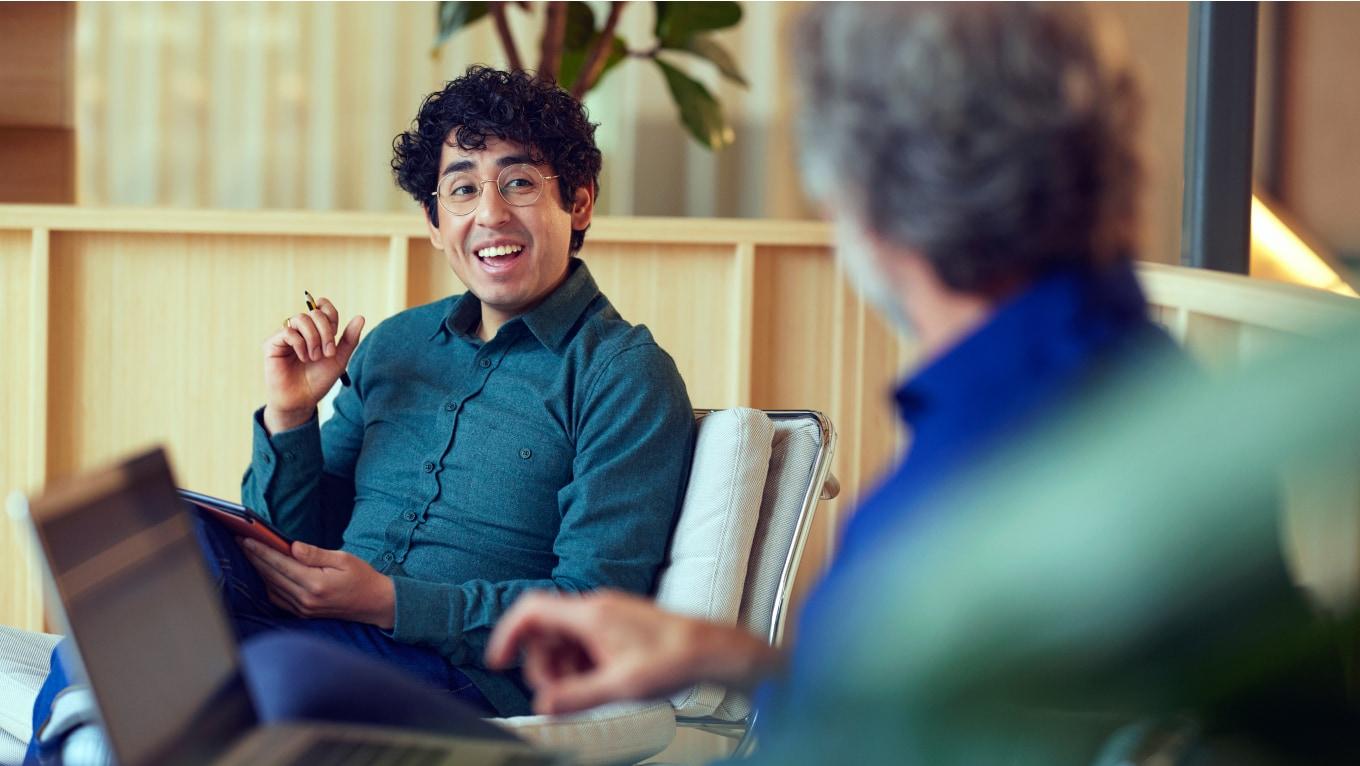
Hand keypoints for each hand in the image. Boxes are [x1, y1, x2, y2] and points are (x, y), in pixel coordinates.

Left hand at [240, 538, 394, 628]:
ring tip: (249, 553)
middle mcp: (306, 599)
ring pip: (271, 587)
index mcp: (315, 584)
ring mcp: (303, 609)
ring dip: (258, 570)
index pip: (280, 564)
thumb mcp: (343, 559)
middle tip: (240, 541)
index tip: (246, 538)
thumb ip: (315, 554)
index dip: (261, 550)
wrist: (375, 604)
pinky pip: (278, 598)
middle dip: (254, 557)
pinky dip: (268, 584)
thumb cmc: (362, 577)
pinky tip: (263, 572)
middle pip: (271, 575)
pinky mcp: (303, 613)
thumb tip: (292, 546)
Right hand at [264, 296, 363, 432]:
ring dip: (313, 339)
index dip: (331, 315)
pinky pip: (288, 332)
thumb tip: (361, 317)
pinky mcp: (272, 344)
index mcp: (317, 331)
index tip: (335, 332)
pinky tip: (303, 358)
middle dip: (325, 332)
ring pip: (300, 319)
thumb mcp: (339, 359)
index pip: (323, 308)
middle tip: (327, 353)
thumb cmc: (319, 380)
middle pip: (314, 313)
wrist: (302, 400)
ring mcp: (286, 336)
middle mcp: (300, 330)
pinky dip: (300, 344)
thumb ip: (349, 339)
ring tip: (314, 357)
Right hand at [485, 590, 780, 714]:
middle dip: (542, 664)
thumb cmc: (673, 660)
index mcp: (590, 614)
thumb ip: (576, 696)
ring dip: (563, 668)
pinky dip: (582, 664)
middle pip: (545, 631)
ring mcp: (607, 615)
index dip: (507, 634)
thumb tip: (544, 704)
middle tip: (558, 694)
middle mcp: (595, 608)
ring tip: (585, 691)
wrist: (709, 650)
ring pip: (564, 639)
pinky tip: (600, 682)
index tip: (498, 660)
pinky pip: (584, 643)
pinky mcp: (618, 626)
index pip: (531, 610)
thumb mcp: (620, 686)